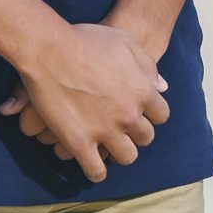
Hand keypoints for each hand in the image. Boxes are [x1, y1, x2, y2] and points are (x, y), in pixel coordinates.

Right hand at [0, 22, 169, 181]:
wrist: (50, 50)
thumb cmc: (87, 40)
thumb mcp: (125, 43)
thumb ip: (146, 66)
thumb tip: (162, 88)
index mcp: (143, 91)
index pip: (161, 115)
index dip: (151, 114)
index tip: (140, 112)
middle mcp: (129, 114)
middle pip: (145, 137)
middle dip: (136, 133)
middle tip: (123, 128)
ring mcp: (105, 131)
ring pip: (126, 156)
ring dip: (120, 152)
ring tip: (110, 146)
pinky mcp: (79, 143)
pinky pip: (96, 170)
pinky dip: (97, 172)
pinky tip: (92, 163)